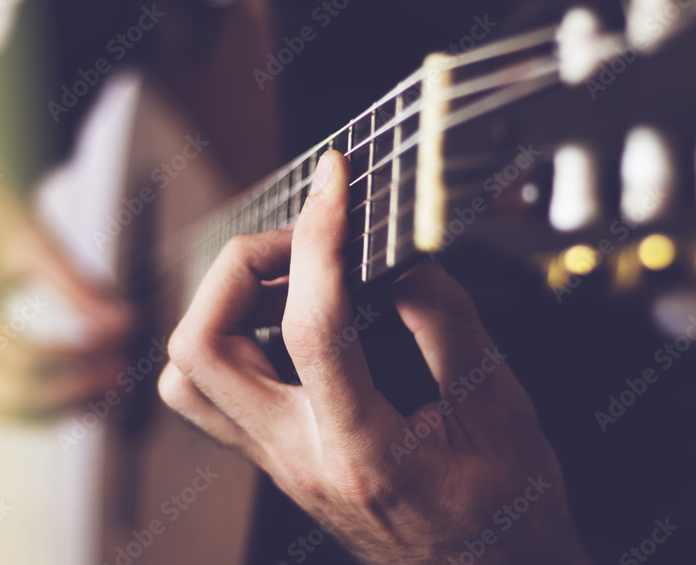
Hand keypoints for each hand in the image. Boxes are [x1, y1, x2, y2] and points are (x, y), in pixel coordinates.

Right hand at [0, 136, 132, 416]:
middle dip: (73, 390)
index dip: (80, 361)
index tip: (120, 349)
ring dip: (60, 406)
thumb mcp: (40, 243)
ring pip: (5, 409)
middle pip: (14, 395)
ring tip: (108, 386)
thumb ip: (81, 286)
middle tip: (120, 373)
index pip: (26, 360)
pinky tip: (82, 389)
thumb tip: (127, 323)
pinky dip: (41, 403)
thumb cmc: (2, 216)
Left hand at [159, 150, 591, 563]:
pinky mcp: (277, 461)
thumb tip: (400, 257)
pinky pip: (215, 392)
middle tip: (304, 238)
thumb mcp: (501, 408)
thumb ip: (447, 321)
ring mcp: (278, 465)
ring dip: (222, 307)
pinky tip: (291, 320)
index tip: (336, 181)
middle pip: (202, 349)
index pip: (313, 326)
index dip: (321, 237)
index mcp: (366, 451)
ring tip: (290, 277)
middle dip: (240, 268)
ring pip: (189, 376)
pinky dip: (234, 337)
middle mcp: (300, 460)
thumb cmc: (506, 512)